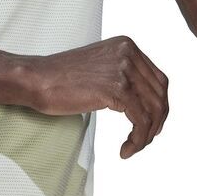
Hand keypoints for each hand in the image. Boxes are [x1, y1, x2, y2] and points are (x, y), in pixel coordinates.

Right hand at [28, 35, 168, 158]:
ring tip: (133, 147)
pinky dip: (138, 140)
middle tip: (144, 140)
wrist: (36, 79)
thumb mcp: (99, 67)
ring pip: (154, 110)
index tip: (150, 125)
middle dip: (156, 122)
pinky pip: (141, 121)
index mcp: (126, 45)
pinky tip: (125, 150)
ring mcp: (124, 70)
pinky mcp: (117, 89)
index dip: (159, 106)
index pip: (159, 79)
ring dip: (147, 135)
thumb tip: (142, 99)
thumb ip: (121, 74)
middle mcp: (129, 53)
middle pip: (160, 94)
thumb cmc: (60, 78)